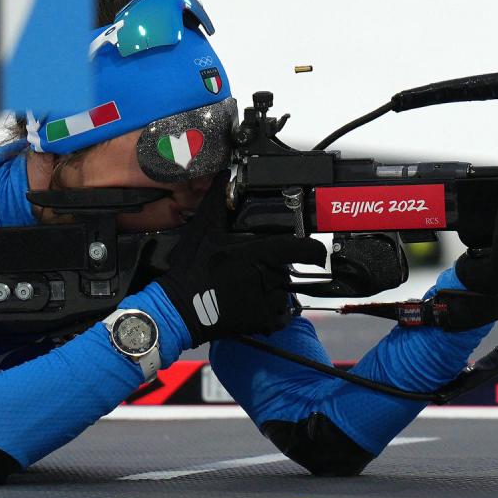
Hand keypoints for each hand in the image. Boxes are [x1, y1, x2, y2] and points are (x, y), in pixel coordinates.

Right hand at [155, 173, 326, 346]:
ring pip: (283, 291)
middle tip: (250, 268)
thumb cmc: (191, 269)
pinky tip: (250, 303)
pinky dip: (271, 311)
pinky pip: (279, 314)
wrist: (180, 307)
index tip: (317, 251)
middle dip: (273, 267)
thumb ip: (217, 202)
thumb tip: (222, 176)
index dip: (314, 249)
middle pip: (286, 268)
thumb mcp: (202, 230)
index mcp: (257, 252)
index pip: (300, 249)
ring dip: (272, 288)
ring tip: (245, 287)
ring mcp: (266, 300)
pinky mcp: (262, 320)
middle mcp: (267, 275)